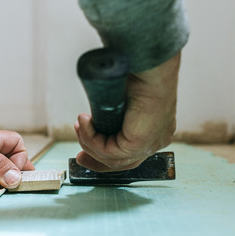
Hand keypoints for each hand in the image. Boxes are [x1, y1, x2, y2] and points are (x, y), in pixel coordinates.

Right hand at [74, 51, 180, 171]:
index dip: (105, 155)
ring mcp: (149, 145)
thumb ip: (112, 113)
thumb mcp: (122, 99)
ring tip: (79, 124)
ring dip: (89, 143)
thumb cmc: (140, 75)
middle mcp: (156, 140)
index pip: (130, 154)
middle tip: (78, 157)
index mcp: (156, 130)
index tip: (85, 152)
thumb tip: (91, 120)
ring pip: (111, 158)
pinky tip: (85, 121)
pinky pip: (107, 150)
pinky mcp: (138, 145)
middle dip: (96, 160)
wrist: (149, 71)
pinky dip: (90, 138)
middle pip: (122, 164)